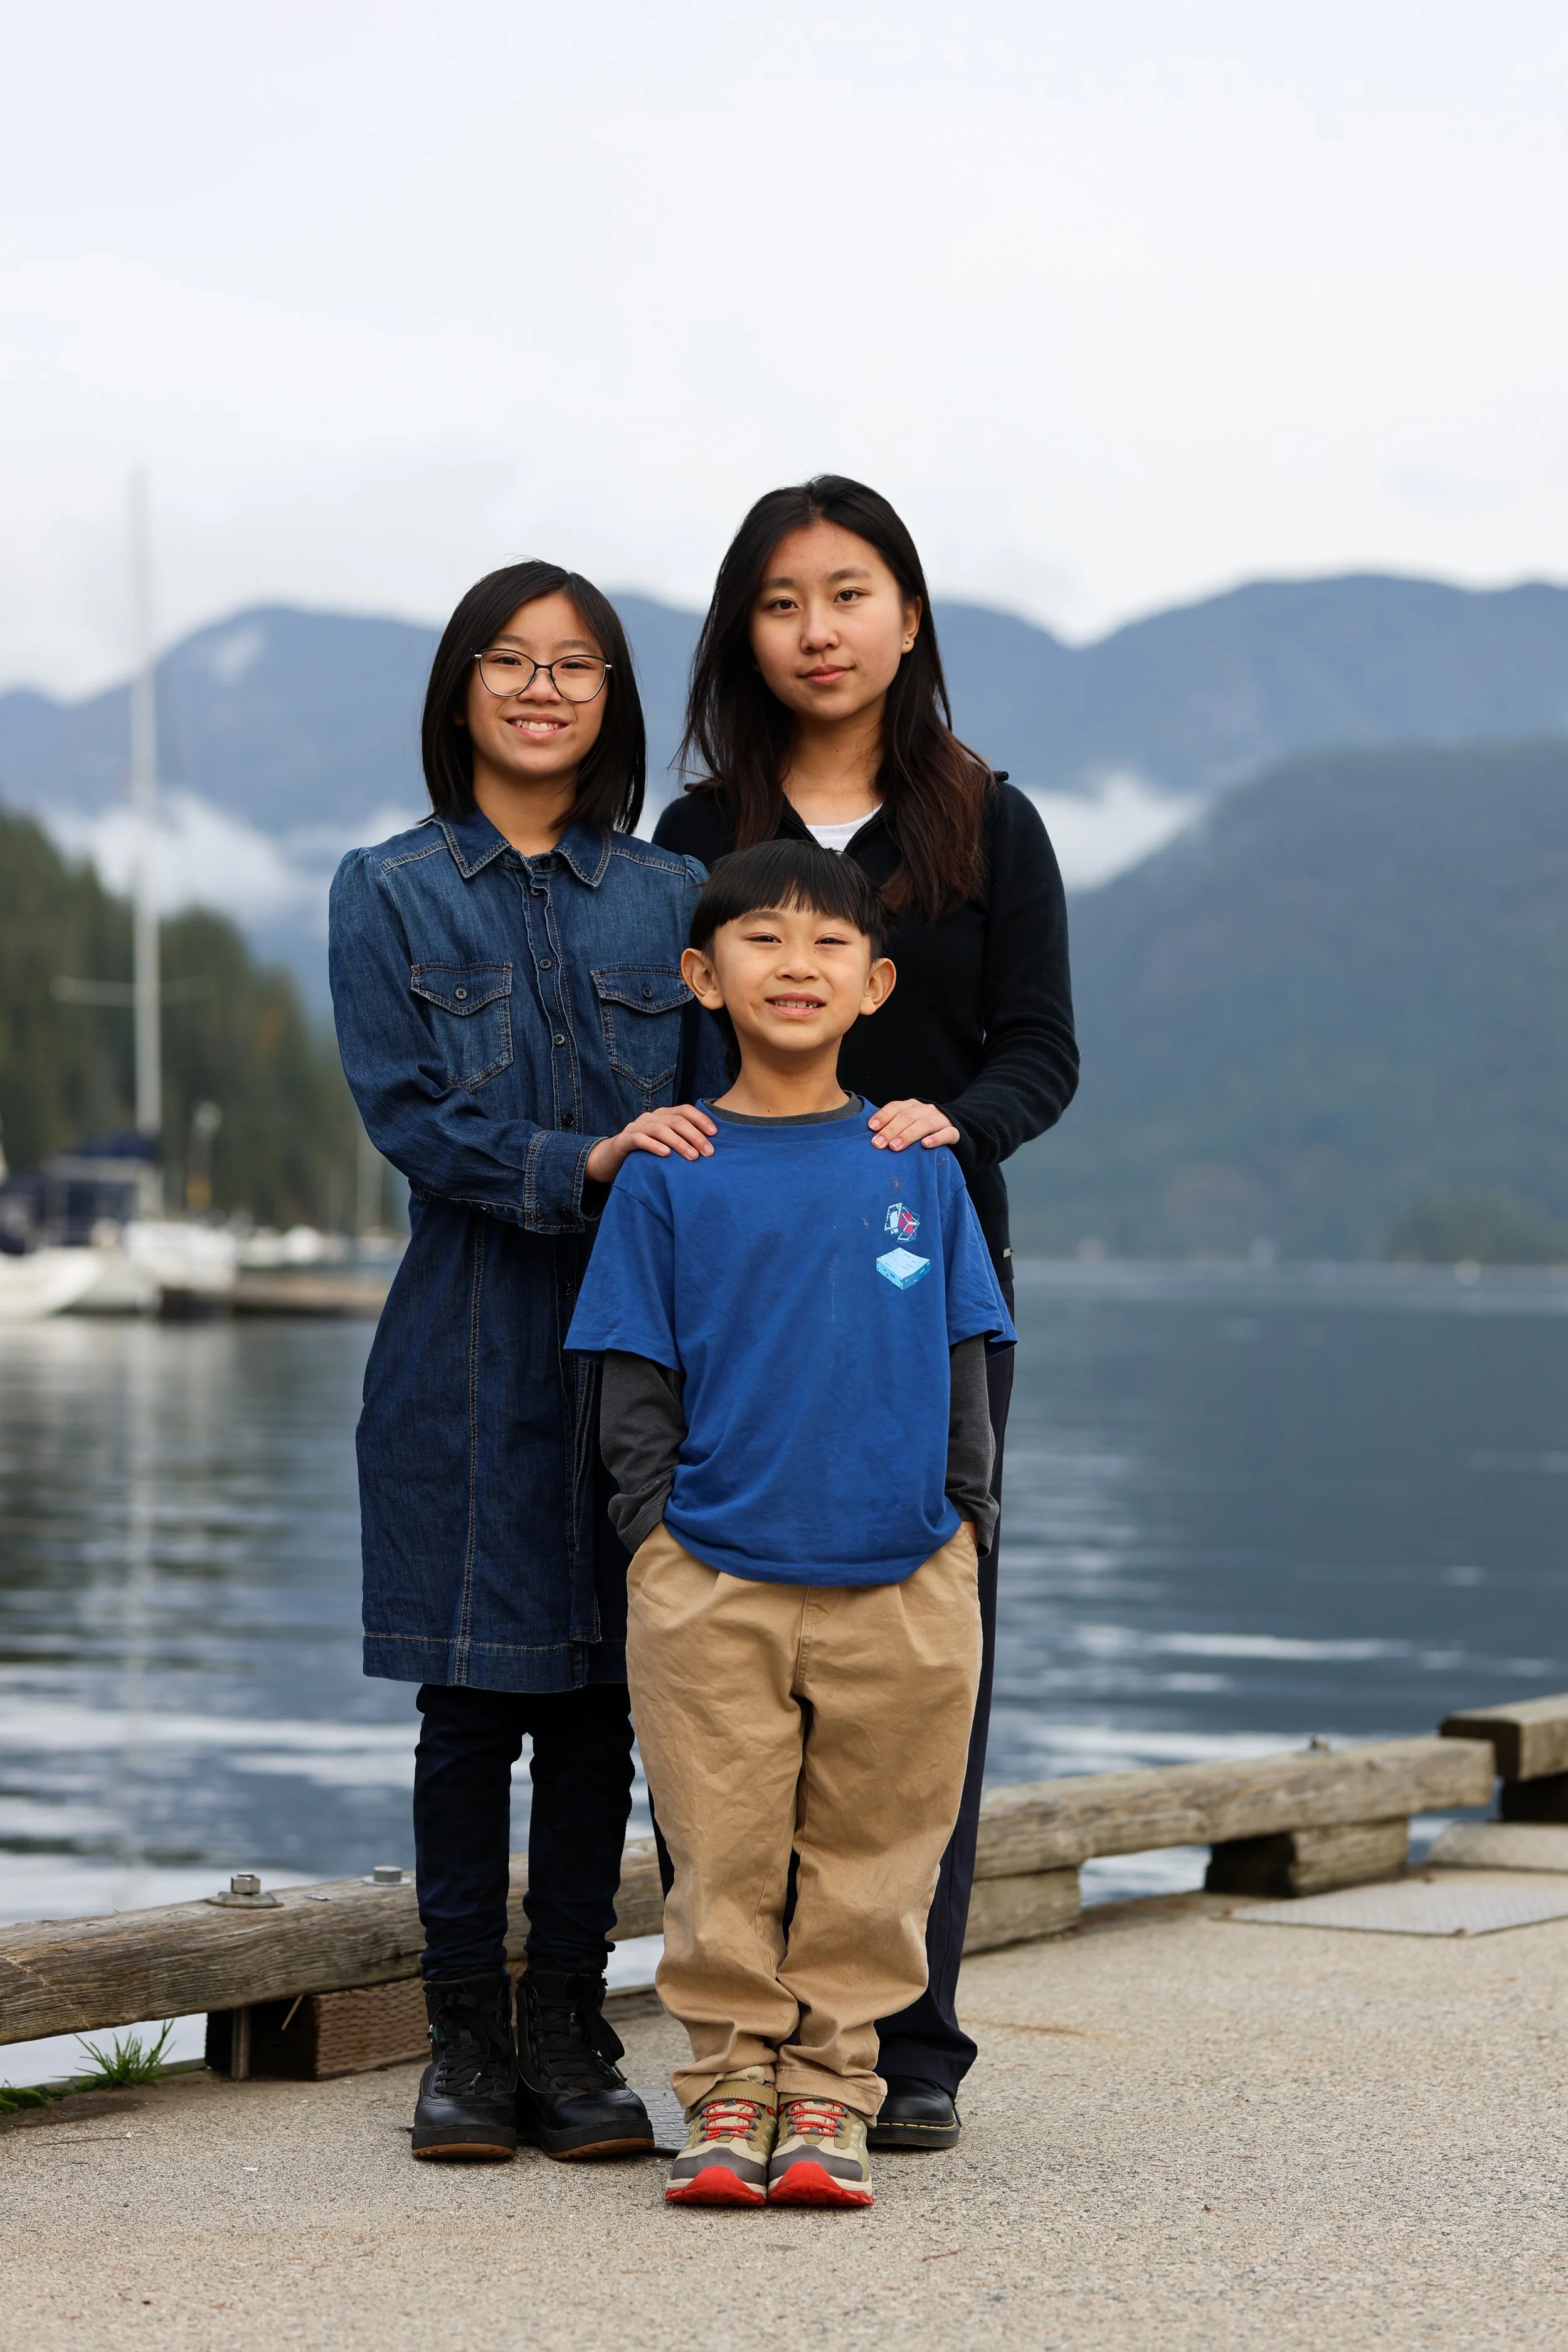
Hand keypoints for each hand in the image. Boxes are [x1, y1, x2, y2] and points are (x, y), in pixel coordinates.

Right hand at [585, 1104, 716, 1184]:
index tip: (715, 1134)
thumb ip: (681, 1141)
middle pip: (676, 1120)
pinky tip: (666, 1154)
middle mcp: (650, 1118)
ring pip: (661, 1129)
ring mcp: (636, 1127)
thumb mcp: (664, 1144)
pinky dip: (654, 1145)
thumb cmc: (644, 1153)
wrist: (610, 1160)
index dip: (701, 1120)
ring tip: (692, 1156)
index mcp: (662, 1116)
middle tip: (708, 1152)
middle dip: (695, 1135)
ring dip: (679, 1142)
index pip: (685, 1111)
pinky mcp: (624, 1140)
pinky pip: (640, 1139)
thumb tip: (709, 1148)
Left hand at [868, 1098, 960, 1151]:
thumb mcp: (908, 1125)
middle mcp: (926, 1110)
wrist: (953, 1129)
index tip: (871, 1127)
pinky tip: (925, 1145)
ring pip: (925, 1124)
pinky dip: (936, 1138)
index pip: (896, 1107)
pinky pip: (947, 1133)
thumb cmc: (922, 1131)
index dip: (883, 1116)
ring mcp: (941, 1120)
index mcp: (912, 1106)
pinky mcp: (954, 1132)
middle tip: (878, 1143)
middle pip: (907, 1116)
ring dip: (908, 1135)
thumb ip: (893, 1128)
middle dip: (891, 1129)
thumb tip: (872, 1139)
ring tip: (895, 1146)